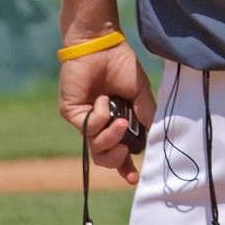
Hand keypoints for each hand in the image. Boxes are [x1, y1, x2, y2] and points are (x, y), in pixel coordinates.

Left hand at [60, 42, 155, 185]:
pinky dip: (99, 116)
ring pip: (95, 146)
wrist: (101, 45)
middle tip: (124, 150)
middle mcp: (100, 123)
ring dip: (110, 137)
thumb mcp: (140, 93)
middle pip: (104, 156)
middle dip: (115, 159)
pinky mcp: (72, 112)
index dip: (125, 167)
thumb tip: (152, 138)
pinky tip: (103, 99)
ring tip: (119, 122)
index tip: (132, 179)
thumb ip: (146, 114)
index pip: (119, 150)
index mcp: (117, 120)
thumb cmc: (121, 65)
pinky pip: (87, 127)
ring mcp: (85, 119)